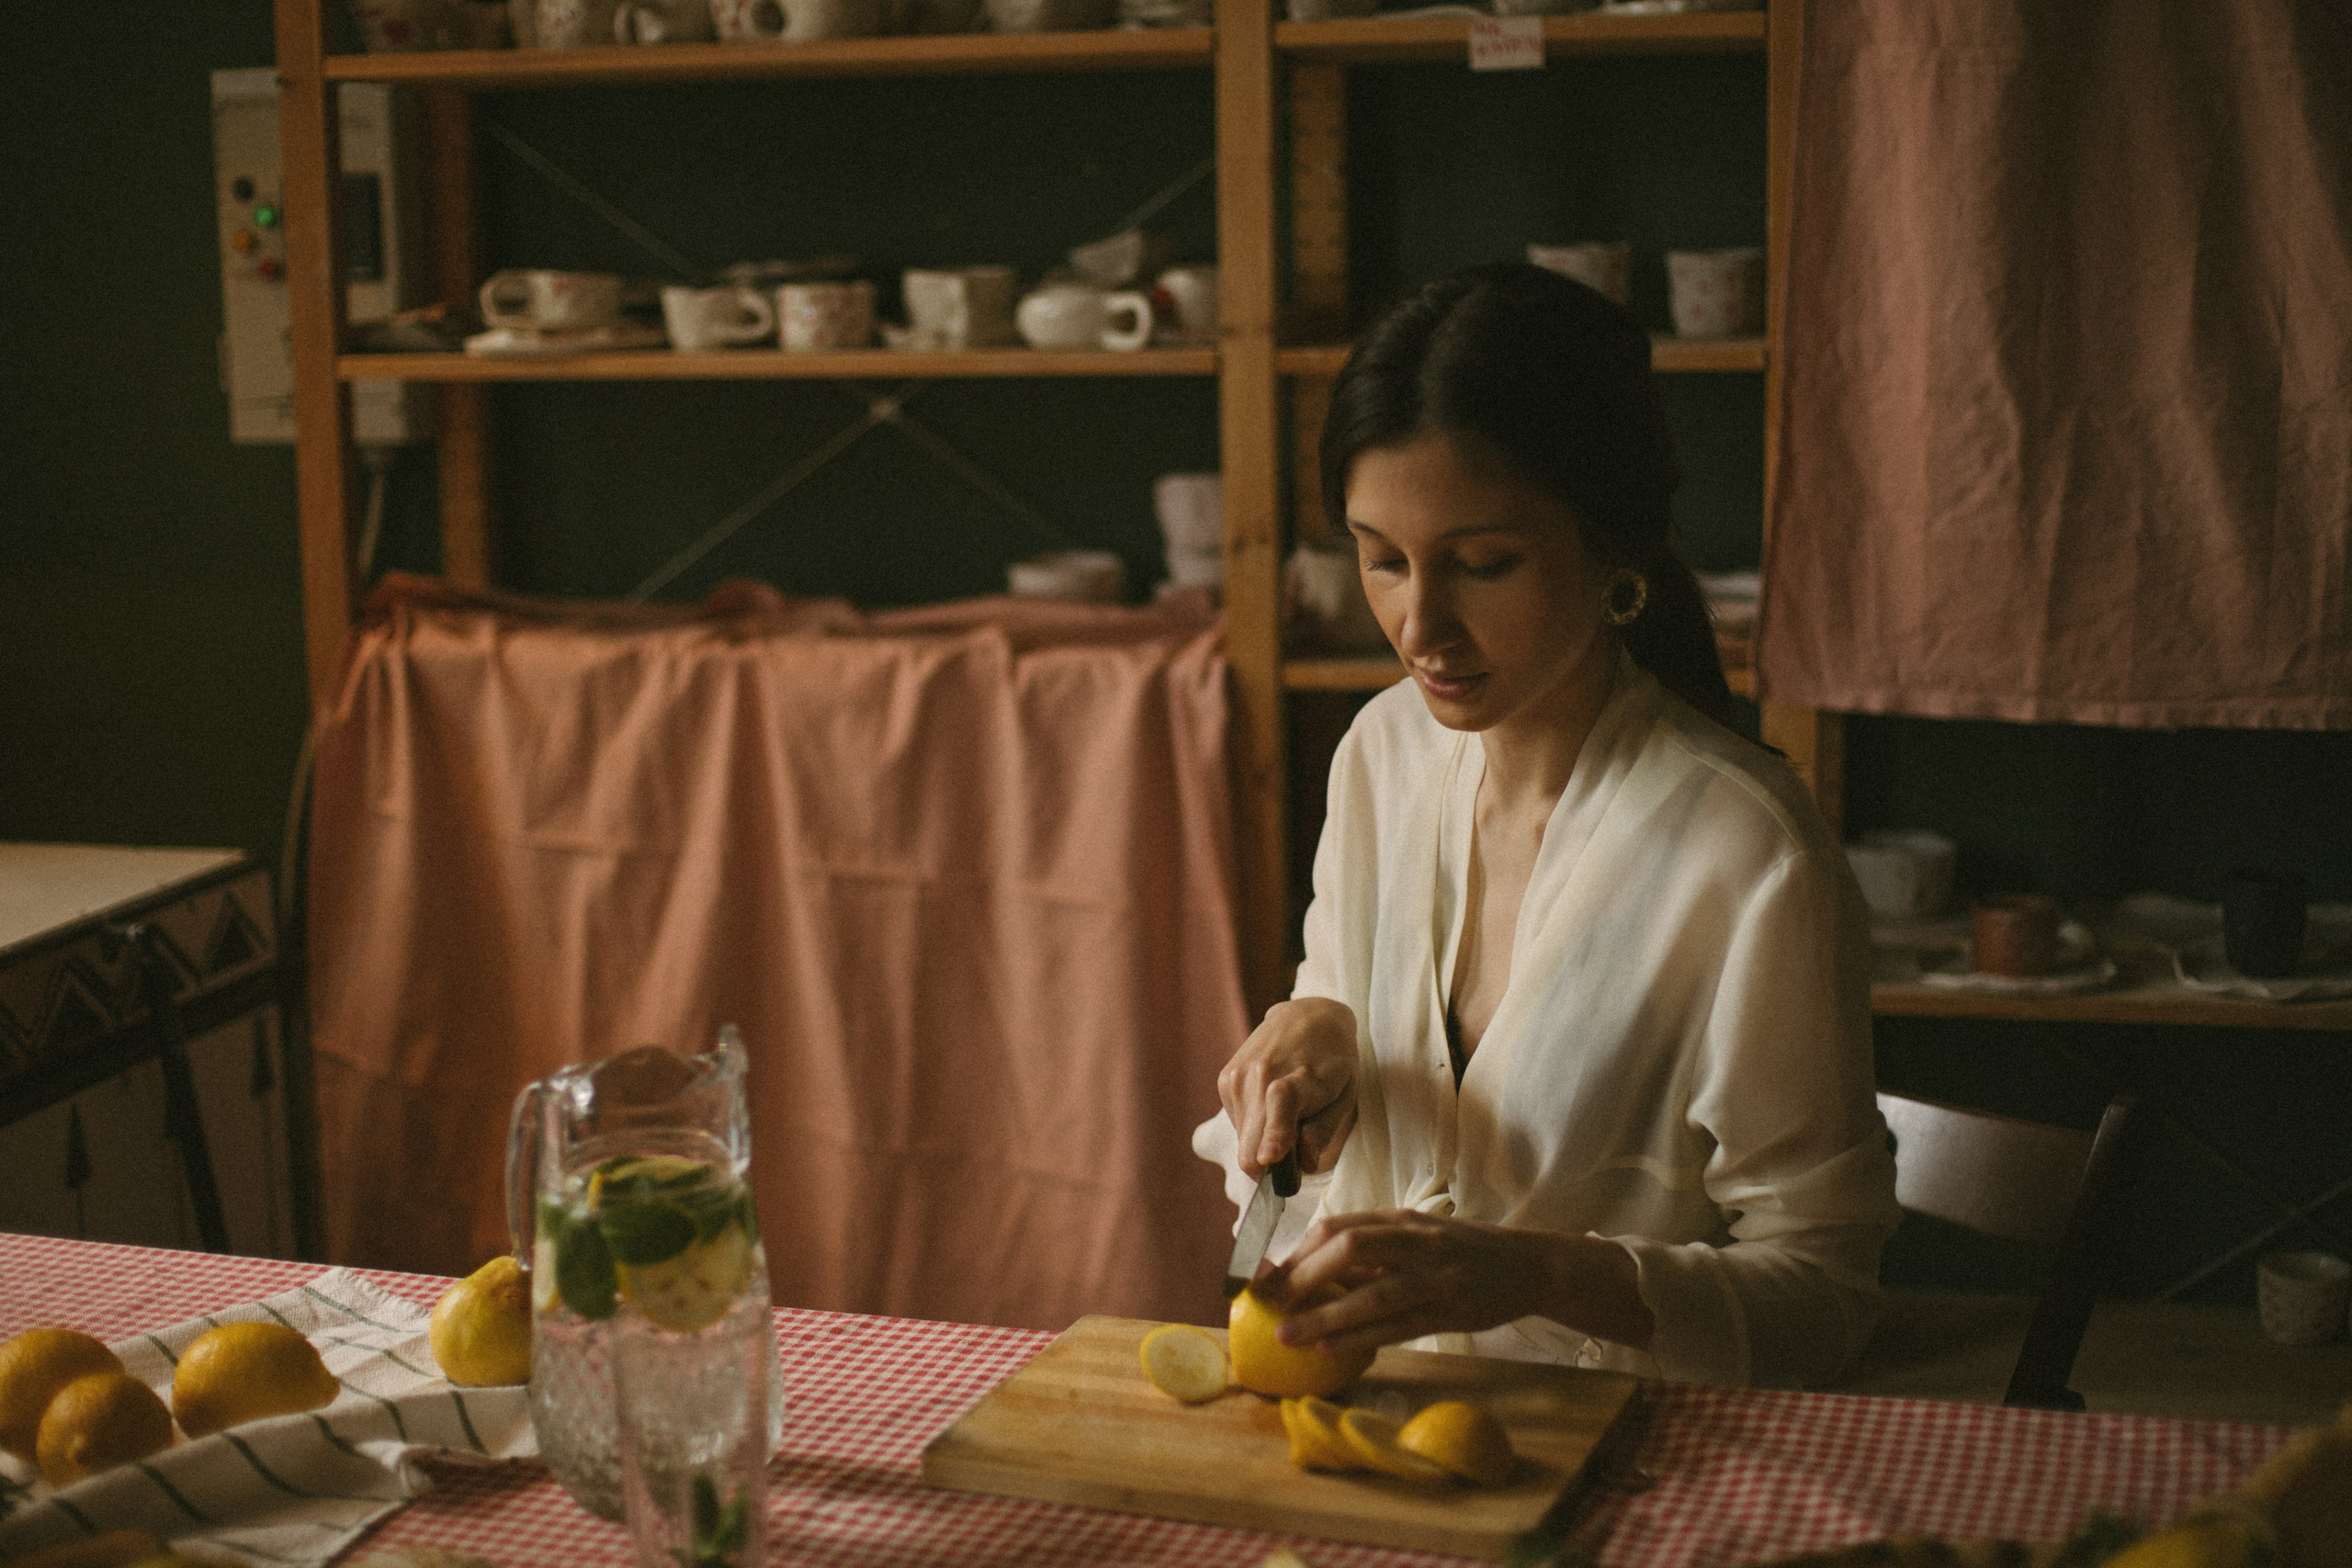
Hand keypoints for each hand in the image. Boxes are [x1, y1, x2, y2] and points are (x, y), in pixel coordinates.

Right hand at [1217, 997, 1359, 1177]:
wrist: (1307, 1015)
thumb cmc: (1333, 1062)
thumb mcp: (1344, 1095)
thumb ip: (1323, 1132)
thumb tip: (1305, 1165)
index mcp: (1301, 1076)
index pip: (1282, 1103)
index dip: (1275, 1134)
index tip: (1269, 1159)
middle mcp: (1262, 1074)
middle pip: (1251, 1140)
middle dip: (1268, 1166)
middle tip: (1292, 1165)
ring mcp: (1238, 1076)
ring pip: (1242, 1141)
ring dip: (1261, 1144)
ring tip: (1286, 1118)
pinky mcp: (1225, 1079)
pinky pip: (1237, 1125)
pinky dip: (1253, 1128)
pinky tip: (1269, 1106)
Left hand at [1258, 1210, 1653, 1355]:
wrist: (1530, 1265)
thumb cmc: (1463, 1251)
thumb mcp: (1419, 1234)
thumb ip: (1374, 1246)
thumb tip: (1313, 1266)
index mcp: (1404, 1220)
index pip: (1340, 1227)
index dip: (1299, 1251)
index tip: (1270, 1276)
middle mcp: (1418, 1243)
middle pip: (1351, 1250)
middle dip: (1305, 1277)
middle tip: (1271, 1303)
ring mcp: (1437, 1278)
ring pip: (1374, 1295)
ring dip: (1325, 1316)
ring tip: (1287, 1335)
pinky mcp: (1451, 1312)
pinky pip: (1399, 1327)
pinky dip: (1362, 1337)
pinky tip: (1331, 1349)